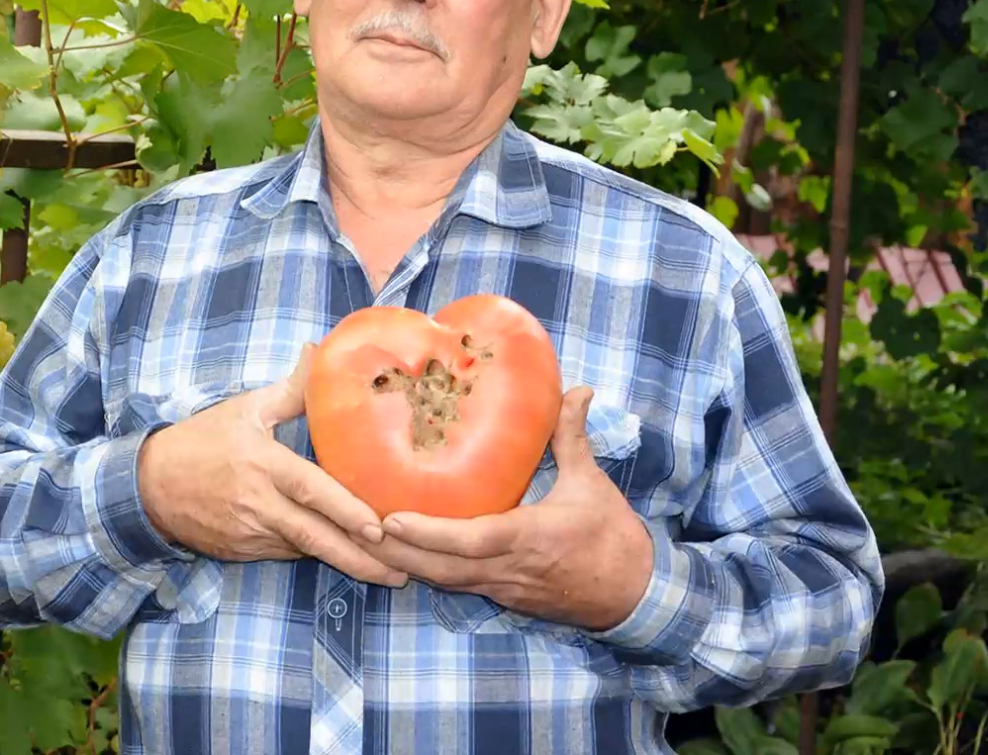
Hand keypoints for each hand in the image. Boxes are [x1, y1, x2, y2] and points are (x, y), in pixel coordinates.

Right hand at [136, 344, 407, 588]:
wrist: (148, 486)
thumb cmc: (201, 441)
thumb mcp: (244, 409)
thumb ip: (290, 389)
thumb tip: (319, 351)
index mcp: (262, 465)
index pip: (310, 491)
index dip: (345, 510)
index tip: (378, 527)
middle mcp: (258, 504)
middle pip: (316, 537)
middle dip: (360, 558)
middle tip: (403, 570)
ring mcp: (250, 534)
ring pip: (306, 552)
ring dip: (347, 565)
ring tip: (391, 575)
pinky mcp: (244, 552)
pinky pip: (288, 555)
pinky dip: (318, 558)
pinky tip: (352, 564)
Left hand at [365, 385, 653, 629]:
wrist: (633, 595)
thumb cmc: (611, 537)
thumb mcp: (591, 483)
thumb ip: (572, 436)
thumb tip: (576, 390)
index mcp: (527, 538)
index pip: (469, 541)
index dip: (427, 535)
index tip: (390, 520)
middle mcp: (506, 569)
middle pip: (440, 570)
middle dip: (395, 554)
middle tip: (354, 527)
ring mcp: (501, 588)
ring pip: (442, 582)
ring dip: (402, 564)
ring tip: (363, 538)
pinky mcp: (501, 597)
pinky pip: (455, 586)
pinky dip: (425, 570)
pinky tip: (400, 553)